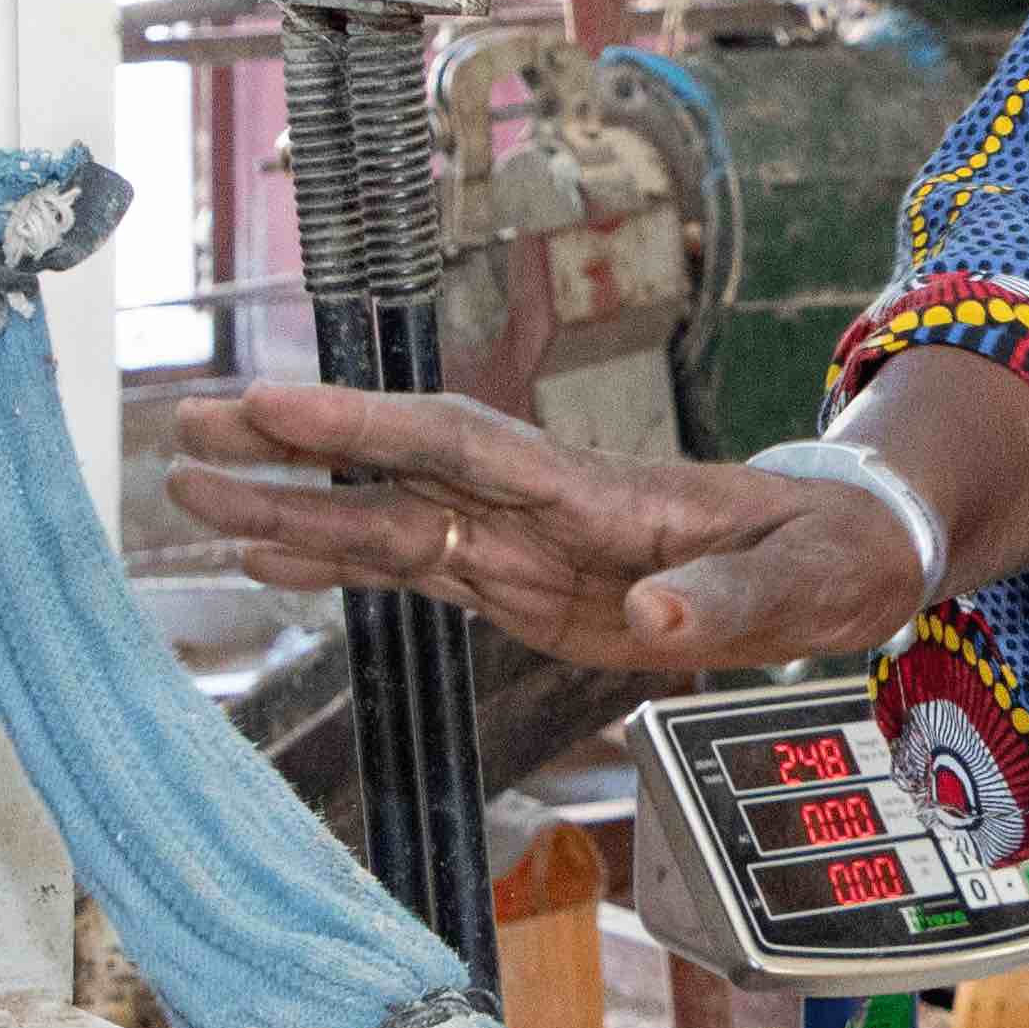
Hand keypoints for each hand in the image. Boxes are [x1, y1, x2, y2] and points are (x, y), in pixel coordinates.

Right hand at [164, 387, 929, 675]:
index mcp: (598, 496)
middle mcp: (541, 510)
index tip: (273, 406)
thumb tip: (653, 621)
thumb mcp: (805, 580)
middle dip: (292, 455)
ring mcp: (525, 547)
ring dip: (292, 510)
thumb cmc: (828, 553)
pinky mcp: (524, 587)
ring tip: (188, 493)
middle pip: (396, 472)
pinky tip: (268, 557)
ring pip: (387, 520)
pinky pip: (416, 570)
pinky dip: (337, 562)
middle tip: (183, 432)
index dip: (364, 428)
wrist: (845, 556)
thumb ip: (728, 601)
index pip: (460, 448)